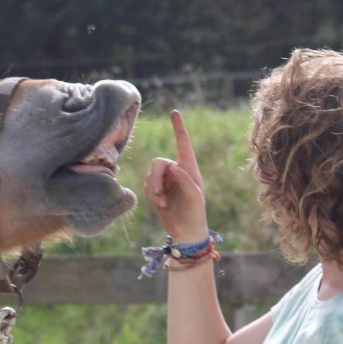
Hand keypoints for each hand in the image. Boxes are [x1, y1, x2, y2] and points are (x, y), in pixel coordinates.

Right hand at [142, 111, 208, 242]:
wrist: (186, 230)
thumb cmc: (195, 213)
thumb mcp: (194, 197)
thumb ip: (184, 180)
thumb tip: (172, 166)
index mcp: (190, 168)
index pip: (183, 144)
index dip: (179, 128)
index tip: (174, 113)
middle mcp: (177, 171)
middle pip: (158, 162)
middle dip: (155, 177)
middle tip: (157, 193)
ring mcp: (166, 180)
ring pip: (150, 174)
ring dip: (154, 189)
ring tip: (163, 203)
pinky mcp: (157, 190)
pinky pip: (147, 185)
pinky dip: (152, 195)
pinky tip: (162, 205)